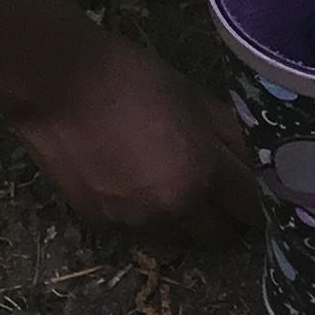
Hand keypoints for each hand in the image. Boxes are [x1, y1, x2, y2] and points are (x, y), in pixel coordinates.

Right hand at [9, 32, 260, 243]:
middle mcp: (170, 209)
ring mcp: (130, 220)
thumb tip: (257, 158)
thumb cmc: (132, 78)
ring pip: (175, 232)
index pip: (250, 210)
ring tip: (165, 173)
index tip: (257, 189)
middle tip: (220, 189)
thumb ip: (229, 135)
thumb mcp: (194, 98)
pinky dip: (140, 207)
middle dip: (225, 218)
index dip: (259, 200)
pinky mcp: (96, 221)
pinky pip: (134, 223)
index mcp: (201, 176)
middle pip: (217, 236)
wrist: (56, 83)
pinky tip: (127, 173)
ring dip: (181, 213)